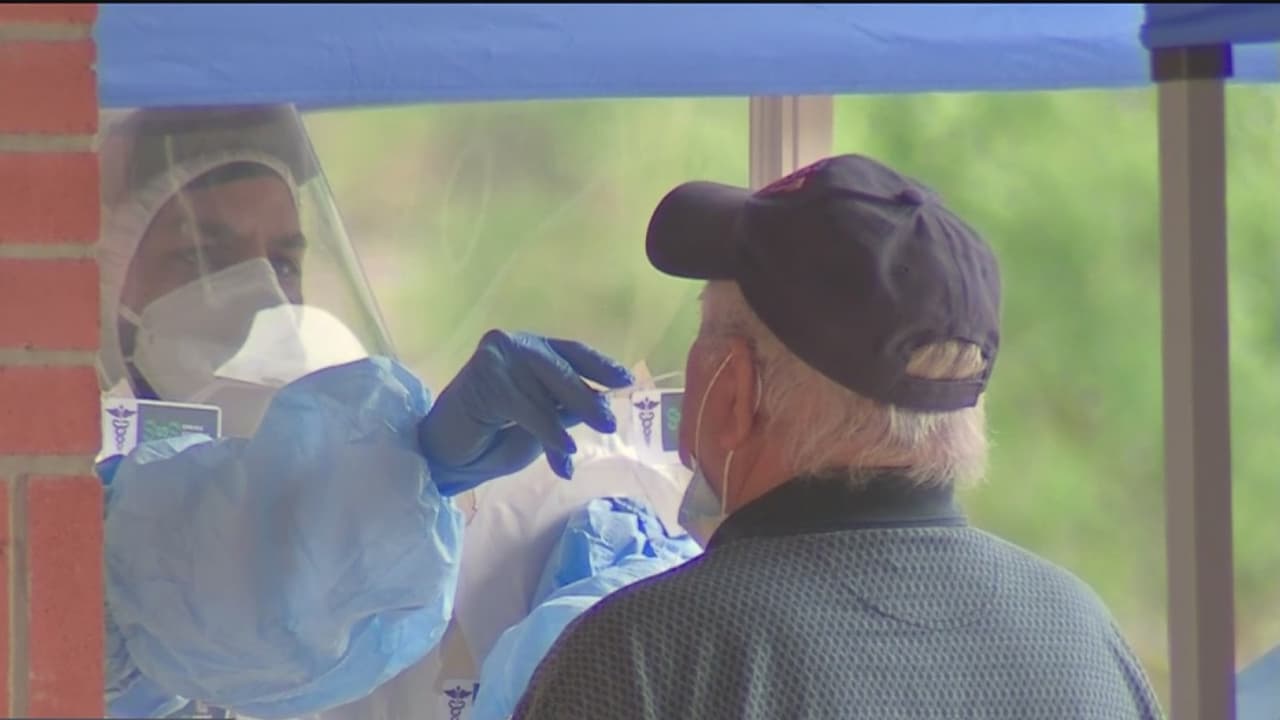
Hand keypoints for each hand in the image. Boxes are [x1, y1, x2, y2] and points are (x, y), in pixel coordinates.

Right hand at [418, 330, 633, 493]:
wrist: (447, 457)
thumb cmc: (493, 440)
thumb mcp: (542, 423)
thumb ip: (566, 408)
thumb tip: (602, 403)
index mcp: (529, 348)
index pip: (571, 351)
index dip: (600, 365)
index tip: (626, 380)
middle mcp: (512, 344)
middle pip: (560, 368)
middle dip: (587, 397)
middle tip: (608, 423)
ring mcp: (495, 356)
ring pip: (545, 390)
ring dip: (564, 425)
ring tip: (573, 453)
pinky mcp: (483, 376)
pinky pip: (527, 407)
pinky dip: (547, 431)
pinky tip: (561, 452)